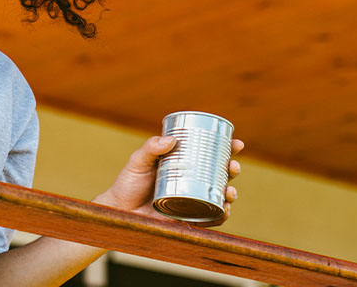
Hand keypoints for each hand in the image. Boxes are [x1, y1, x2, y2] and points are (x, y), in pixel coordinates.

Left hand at [94, 135, 243, 227]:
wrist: (120, 210)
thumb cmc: (128, 183)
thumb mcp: (138, 161)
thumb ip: (150, 148)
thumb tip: (170, 139)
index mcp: (182, 164)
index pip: (208, 154)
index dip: (226, 149)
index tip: (236, 144)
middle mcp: (190, 181)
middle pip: (220, 173)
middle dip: (232, 169)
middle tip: (232, 166)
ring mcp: (191, 199)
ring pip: (219, 195)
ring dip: (231, 192)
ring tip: (230, 191)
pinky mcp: (188, 218)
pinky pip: (210, 218)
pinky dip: (221, 215)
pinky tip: (225, 209)